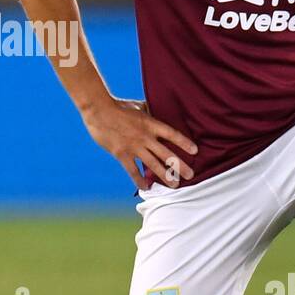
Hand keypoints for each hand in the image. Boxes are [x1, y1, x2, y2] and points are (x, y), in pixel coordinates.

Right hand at [83, 98, 197, 189]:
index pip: (172, 134)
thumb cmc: (117, 106)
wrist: (99, 110)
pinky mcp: (122, 154)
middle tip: (190, 175)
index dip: (184, 143)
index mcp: (150, 124)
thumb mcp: (137, 106)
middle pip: (166, 154)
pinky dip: (140, 180)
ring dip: (165, 176)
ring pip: (153, 165)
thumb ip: (148, 111)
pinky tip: (146, 187)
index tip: (195, 151)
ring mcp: (134, 146)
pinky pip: (133, 170)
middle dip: (179, 166)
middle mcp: (145, 137)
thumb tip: (155, 109)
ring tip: (174, 185)